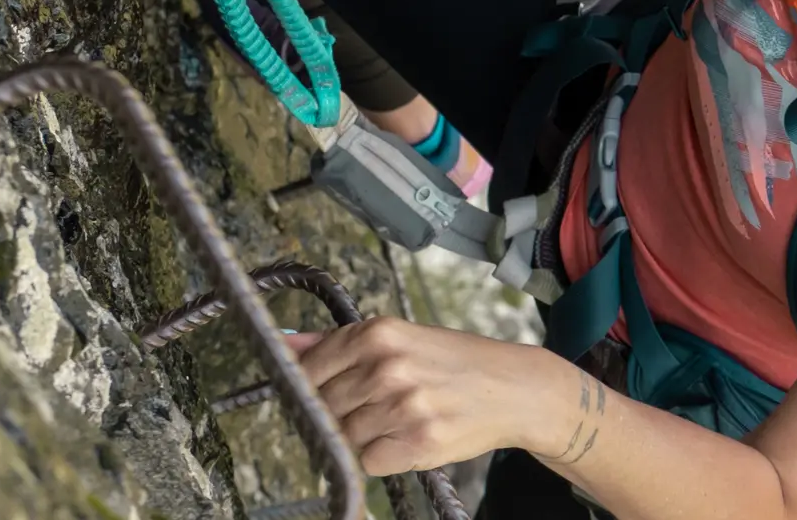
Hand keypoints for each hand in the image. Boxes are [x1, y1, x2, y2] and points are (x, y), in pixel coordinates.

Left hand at [287, 317, 574, 475]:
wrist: (513, 389)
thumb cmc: (453, 362)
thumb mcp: (398, 338)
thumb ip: (337, 343)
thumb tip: (283, 343)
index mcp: (378, 334)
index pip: (309, 369)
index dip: (309, 386)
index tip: (321, 392)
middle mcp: (387, 367)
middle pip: (324, 406)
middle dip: (340, 412)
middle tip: (373, 407)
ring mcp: (402, 406)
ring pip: (344, 436)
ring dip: (363, 435)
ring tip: (396, 420)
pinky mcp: (417, 442)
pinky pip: (369, 461)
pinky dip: (382, 456)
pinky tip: (406, 437)